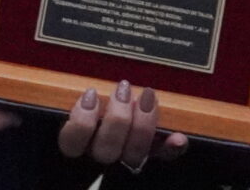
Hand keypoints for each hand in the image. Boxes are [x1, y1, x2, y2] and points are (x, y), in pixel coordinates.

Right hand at [58, 79, 189, 172]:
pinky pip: (164, 157)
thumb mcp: (83, 102)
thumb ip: (82, 98)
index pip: (71, 143)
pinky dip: (172, 147)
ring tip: (146, 95)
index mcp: (81, 143)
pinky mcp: (153, 156)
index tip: (90, 95)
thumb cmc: (97, 112)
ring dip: (142, 124)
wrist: (120, 136)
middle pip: (106, 150)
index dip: (80, 122)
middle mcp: (103, 155)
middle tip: (122, 90)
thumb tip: (87, 90)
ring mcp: (129, 158)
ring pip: (134, 154)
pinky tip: (178, 137)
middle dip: (117, 118)